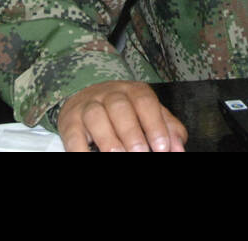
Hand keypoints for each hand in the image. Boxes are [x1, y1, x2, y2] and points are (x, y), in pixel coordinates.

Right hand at [57, 80, 187, 151]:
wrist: (84, 96)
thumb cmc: (125, 112)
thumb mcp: (149, 114)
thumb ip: (168, 129)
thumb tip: (178, 149)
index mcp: (133, 91)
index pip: (145, 102)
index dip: (154, 125)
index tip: (161, 148)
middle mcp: (109, 94)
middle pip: (120, 108)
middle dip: (132, 134)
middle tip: (140, 154)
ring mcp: (87, 106)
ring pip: (96, 117)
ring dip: (109, 140)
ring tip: (119, 155)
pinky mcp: (69, 122)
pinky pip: (73, 135)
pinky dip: (81, 150)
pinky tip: (91, 156)